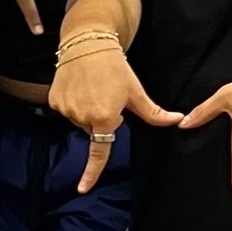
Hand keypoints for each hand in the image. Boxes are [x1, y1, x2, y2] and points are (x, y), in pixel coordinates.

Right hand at [48, 37, 180, 193]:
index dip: (91, 173)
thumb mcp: (135, 90)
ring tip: (92, 87)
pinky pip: (66, 110)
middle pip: (94, 130)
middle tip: (107, 95)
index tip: (82, 189)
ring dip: (87, 110)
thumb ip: (153, 112)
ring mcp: (65, 109)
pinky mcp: (54, 101)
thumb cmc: (115, 65)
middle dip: (101, 118)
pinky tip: (79, 85)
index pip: (99, 151)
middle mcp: (82, 116)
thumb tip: (177, 121)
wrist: (87, 41)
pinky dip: (73, 102)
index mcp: (104, 117)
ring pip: (80, 120)